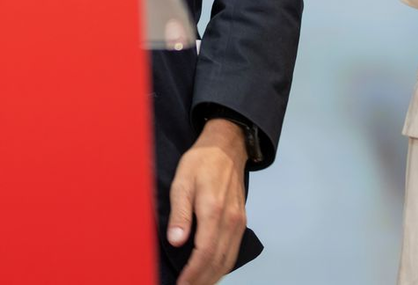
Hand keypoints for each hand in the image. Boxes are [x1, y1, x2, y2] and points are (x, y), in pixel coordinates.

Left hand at [167, 119, 247, 284]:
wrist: (226, 147)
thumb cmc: (201, 161)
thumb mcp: (182, 181)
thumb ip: (180, 213)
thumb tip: (176, 241)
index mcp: (213, 210)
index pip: (204, 253)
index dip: (192, 274)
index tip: (180, 284)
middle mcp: (230, 221)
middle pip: (218, 262)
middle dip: (202, 280)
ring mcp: (238, 222)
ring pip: (228, 260)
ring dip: (213, 277)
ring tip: (196, 284)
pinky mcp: (241, 221)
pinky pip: (233, 251)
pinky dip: (222, 266)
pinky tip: (211, 270)